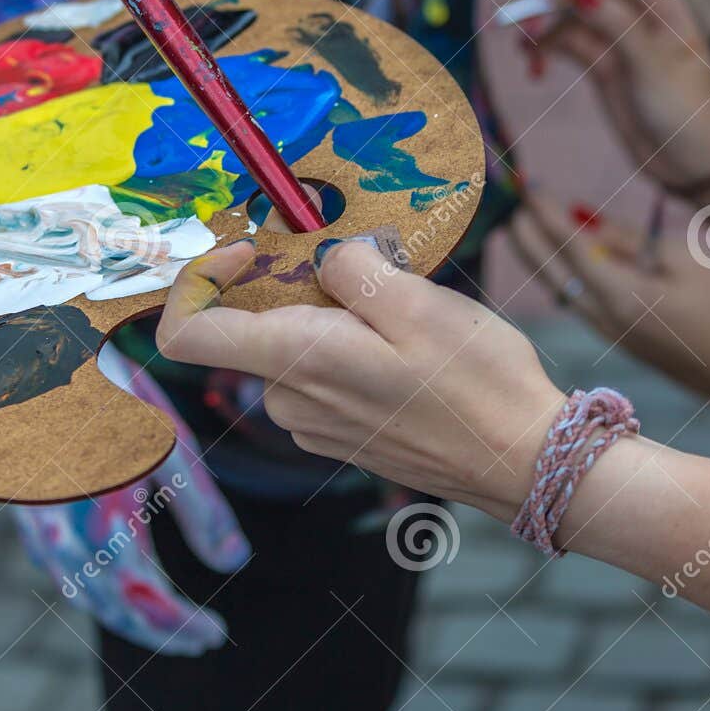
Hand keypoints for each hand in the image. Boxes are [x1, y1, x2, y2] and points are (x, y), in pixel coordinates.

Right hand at [13, 340, 248, 655]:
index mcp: (104, 524)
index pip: (147, 600)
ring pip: (83, 591)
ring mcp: (37, 527)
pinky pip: (61, 566)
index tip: (214, 634)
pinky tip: (116, 579)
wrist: (37, 353)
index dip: (181, 626)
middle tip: (197, 638)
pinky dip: (93, 583)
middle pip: (113, 608)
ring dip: (126, 612)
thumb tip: (233, 564)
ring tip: (166, 617)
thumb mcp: (169, 444)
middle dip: (158, 630)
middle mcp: (63, 538)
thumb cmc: (110, 394)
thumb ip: (201, 509)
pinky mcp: (26, 510)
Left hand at [156, 240, 564, 519]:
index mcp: (295, 362)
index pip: (185, 335)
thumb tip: (321, 258)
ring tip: (400, 305)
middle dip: (292, 282)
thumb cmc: (476, 383)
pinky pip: (319, 374)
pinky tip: (405, 343)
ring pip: (291, 347)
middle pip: (249, 326)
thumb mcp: (417, 301)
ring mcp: (312, 424)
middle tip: (365, 262)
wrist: (524, 462)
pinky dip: (346, 344)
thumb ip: (351, 269)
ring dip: (329, 313)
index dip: (197, 280)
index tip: (249, 248)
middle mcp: (289, 400)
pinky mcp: (339, 435)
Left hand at [509, 193, 709, 399]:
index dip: (546, 214)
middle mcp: (603, 316)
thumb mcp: (684, 259)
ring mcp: (608, 332)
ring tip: (518, 229)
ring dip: (536, 258)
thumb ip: (631, 242)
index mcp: (619, 294)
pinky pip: (575, 301)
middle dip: (526, 238)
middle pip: (551, 272)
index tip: (528, 187)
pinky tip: (553, 261)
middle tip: (507, 206)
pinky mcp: (617, 338)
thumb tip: (588, 225)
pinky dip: (558, 275)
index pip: (570, 246)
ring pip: (559, 289)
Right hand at [526, 0, 709, 194]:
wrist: (692, 164)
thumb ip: (616, 24)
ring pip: (571, 19)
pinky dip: (546, 51)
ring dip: (544, 29)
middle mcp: (637, 15)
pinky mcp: (602, 66)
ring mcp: (617, 40)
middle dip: (554, 3)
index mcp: (662, 4)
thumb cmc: (686, 111)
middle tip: (528, 25)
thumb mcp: (652, 66)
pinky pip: (566, 46)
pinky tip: (533, 66)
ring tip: (524, 52)